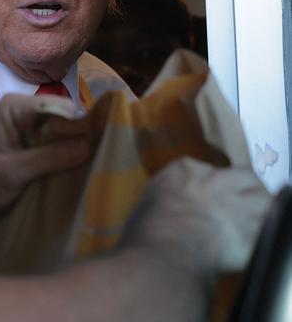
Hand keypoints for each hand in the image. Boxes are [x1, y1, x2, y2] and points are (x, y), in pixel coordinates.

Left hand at [0, 93, 91, 221]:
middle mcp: (23, 110)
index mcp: (16, 107)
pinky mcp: (28, 144)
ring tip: (93, 166)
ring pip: (61, 134)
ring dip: (73, 150)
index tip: (102, 146)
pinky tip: (77, 171)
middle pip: (64, 120)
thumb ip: (51, 157)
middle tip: (101, 159)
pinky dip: (63, 157)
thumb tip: (90, 145)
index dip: (82, 126)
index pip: (61, 108)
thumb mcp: (14, 171)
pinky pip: (54, 145)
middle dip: (80, 139)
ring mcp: (26, 127)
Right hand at [122, 157, 270, 280]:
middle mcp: (216, 179)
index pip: (203, 168)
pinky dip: (263, 234)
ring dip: (259, 209)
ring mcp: (238, 202)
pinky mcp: (255, 229)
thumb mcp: (146, 205)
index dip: (206, 185)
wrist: (168, 249)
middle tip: (234, 206)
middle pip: (242, 176)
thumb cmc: (146, 230)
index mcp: (184, 170)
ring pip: (264, 198)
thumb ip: (163, 201)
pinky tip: (252, 242)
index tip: (201, 199)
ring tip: (248, 223)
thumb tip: (165, 212)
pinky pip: (270, 227)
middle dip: (242, 189)